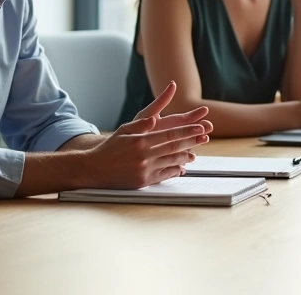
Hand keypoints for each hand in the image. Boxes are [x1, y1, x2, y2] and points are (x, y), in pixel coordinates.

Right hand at [88, 81, 213, 188]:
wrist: (95, 168)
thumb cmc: (111, 147)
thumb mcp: (125, 130)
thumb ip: (141, 124)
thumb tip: (155, 119)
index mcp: (140, 140)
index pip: (169, 134)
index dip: (187, 131)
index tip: (199, 128)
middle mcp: (144, 155)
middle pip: (174, 147)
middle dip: (192, 142)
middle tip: (204, 137)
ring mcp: (144, 169)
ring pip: (171, 162)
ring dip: (185, 157)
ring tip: (195, 153)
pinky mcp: (143, 181)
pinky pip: (164, 175)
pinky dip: (175, 171)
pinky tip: (181, 167)